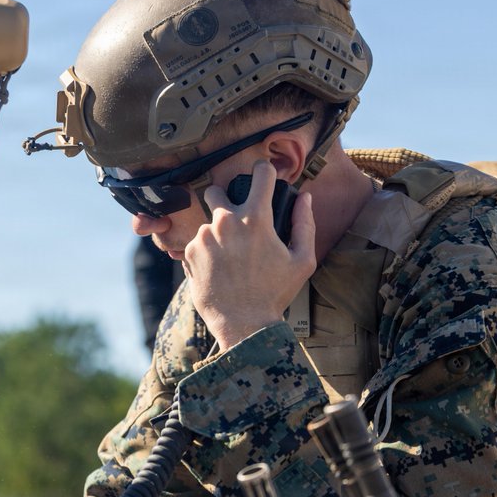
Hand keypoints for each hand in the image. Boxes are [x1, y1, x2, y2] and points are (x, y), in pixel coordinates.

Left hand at [184, 160, 315, 349]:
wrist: (243, 324)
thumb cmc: (275, 293)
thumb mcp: (303, 260)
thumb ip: (305, 223)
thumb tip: (306, 197)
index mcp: (255, 218)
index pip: (260, 173)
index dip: (265, 171)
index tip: (265, 176)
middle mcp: (225, 222)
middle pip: (216, 190)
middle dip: (225, 199)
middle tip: (236, 219)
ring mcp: (203, 237)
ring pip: (208, 223)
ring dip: (218, 233)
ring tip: (231, 258)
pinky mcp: (190, 253)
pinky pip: (198, 244)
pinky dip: (208, 252)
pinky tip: (220, 269)